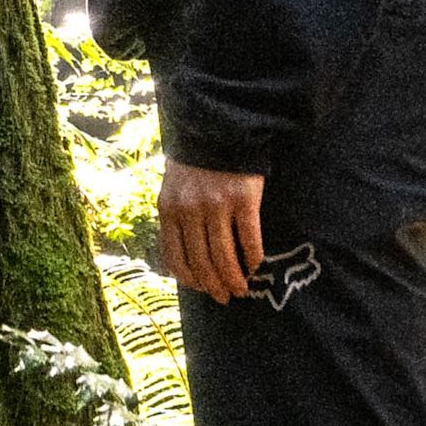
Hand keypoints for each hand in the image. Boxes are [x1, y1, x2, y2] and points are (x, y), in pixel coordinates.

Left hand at [158, 159, 266, 302]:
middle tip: (225, 297)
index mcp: (169, 209)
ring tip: (241, 289)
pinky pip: (249, 238)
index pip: (176, 258)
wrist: (219, 128)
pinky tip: (256, 265)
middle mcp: (191, 210)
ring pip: (224, 256)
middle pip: (202, 262)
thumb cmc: (196, 163)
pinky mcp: (244, 199)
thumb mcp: (173, 188)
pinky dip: (253, 257)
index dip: (191, 280)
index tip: (203, 289)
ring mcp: (217, 205)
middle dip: (214, 286)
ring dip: (234, 279)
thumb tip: (180, 262)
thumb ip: (175, 219)